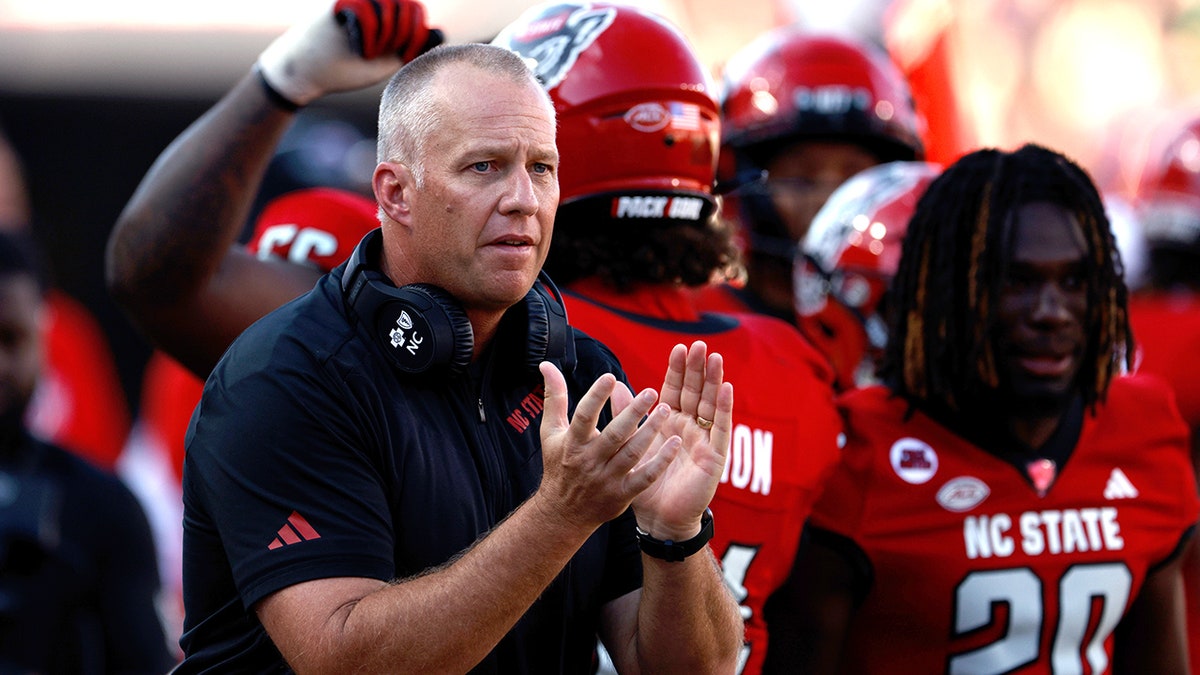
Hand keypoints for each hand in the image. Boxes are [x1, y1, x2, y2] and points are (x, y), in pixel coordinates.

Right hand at [256, 0, 443, 107]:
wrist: (310, 73)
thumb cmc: (349, 68)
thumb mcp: (389, 61)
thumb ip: (413, 47)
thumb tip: (439, 31)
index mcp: (387, 14)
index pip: (417, 12)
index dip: (418, 37)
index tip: (405, 56)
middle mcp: (374, 1)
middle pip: (409, 6)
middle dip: (404, 35)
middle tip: (385, 53)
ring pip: (390, 6)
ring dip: (385, 37)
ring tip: (367, 53)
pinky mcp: (341, 1)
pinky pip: (368, 11)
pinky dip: (368, 36)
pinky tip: (358, 48)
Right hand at [535, 362, 681, 531]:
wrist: (562, 513)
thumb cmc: (559, 465)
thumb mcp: (550, 431)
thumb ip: (554, 397)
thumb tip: (546, 365)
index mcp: (572, 443)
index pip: (584, 417)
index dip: (596, 397)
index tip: (611, 378)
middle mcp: (590, 461)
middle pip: (613, 435)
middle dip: (632, 413)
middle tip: (651, 392)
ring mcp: (607, 479)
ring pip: (632, 454)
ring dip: (650, 431)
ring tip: (666, 409)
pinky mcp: (622, 494)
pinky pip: (644, 478)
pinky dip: (660, 462)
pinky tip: (674, 443)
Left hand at [632, 341, 733, 539]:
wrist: (659, 518)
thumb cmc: (646, 484)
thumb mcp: (633, 445)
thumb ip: (626, 415)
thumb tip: (614, 384)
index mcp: (669, 423)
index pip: (675, 390)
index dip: (677, 370)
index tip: (678, 347)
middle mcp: (689, 427)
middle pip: (695, 392)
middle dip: (697, 369)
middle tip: (698, 345)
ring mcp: (704, 440)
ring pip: (710, 405)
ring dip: (713, 381)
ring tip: (714, 358)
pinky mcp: (715, 456)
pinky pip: (722, 429)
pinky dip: (725, 408)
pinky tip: (726, 388)